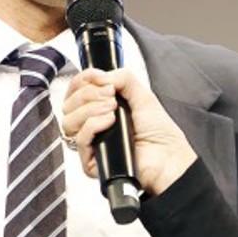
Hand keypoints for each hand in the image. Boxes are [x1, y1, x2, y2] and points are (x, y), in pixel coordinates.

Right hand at [61, 67, 198, 195]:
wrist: (168, 158)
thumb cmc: (160, 134)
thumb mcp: (142, 96)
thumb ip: (123, 78)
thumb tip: (101, 76)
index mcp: (101, 108)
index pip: (76, 91)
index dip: (83, 80)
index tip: (99, 76)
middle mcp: (93, 125)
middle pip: (69, 104)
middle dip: (88, 93)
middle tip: (110, 94)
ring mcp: (91, 143)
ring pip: (69, 121)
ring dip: (89, 108)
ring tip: (112, 108)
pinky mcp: (91, 161)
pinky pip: (79, 139)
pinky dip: (93, 125)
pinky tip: (110, 121)